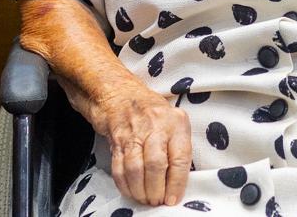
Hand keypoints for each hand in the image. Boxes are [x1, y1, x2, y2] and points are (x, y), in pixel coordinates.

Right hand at [80, 81, 191, 206]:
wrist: (120, 94)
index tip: (173, 199)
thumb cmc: (153, 112)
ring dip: (140, 190)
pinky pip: (119, 168)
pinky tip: (131, 191)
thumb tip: (180, 181)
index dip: (177, 183)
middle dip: (156, 190)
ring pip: (136, 169)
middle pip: (156, 165)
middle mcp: (155, 126)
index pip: (180, 158)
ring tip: (145, 199)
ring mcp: (134, 132)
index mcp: (175, 123)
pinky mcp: (116, 140)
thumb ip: (178, 147)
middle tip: (157, 202)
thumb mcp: (174, 121)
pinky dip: (125, 185)